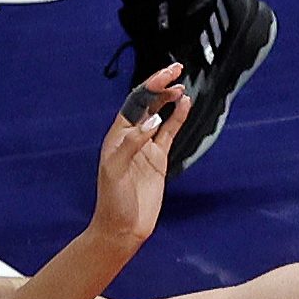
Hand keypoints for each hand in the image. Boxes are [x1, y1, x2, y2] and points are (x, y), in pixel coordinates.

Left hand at [91, 62, 185, 253]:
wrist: (122, 228)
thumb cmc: (112, 201)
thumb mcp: (116, 170)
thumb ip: (132, 143)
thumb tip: (152, 121)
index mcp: (117, 136)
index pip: (134, 103)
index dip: (150, 87)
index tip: (166, 76)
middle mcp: (131, 137)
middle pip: (147, 104)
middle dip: (160, 85)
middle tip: (177, 70)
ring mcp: (146, 147)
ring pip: (160, 115)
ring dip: (169, 99)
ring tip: (182, 87)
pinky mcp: (159, 160)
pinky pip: (170, 133)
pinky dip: (178, 118)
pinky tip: (185, 105)